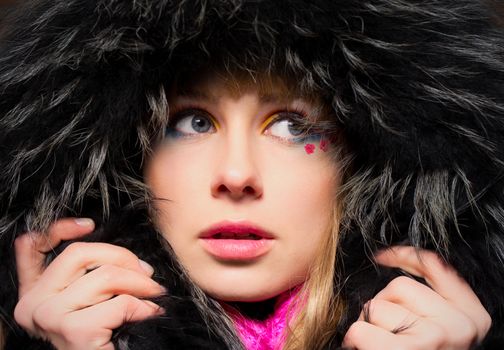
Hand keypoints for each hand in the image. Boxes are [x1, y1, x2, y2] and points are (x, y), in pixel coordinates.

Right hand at [14, 218, 165, 349]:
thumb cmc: (104, 336)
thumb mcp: (90, 300)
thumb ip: (88, 275)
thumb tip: (122, 255)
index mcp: (35, 294)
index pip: (30, 246)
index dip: (58, 229)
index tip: (89, 225)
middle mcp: (33, 305)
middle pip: (79, 254)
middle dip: (122, 257)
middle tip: (146, 275)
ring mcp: (50, 318)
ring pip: (105, 276)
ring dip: (141, 285)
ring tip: (153, 295)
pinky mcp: (74, 331)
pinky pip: (121, 302)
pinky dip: (143, 306)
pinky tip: (149, 314)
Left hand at [342, 246, 490, 349]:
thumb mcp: (439, 328)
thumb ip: (428, 300)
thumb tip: (389, 259)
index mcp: (473, 317)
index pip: (436, 266)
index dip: (405, 256)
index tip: (382, 256)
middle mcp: (461, 327)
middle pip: (399, 286)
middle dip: (383, 305)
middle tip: (386, 334)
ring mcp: (437, 339)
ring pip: (378, 305)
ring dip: (369, 325)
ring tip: (381, 346)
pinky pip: (361, 329)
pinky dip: (355, 340)